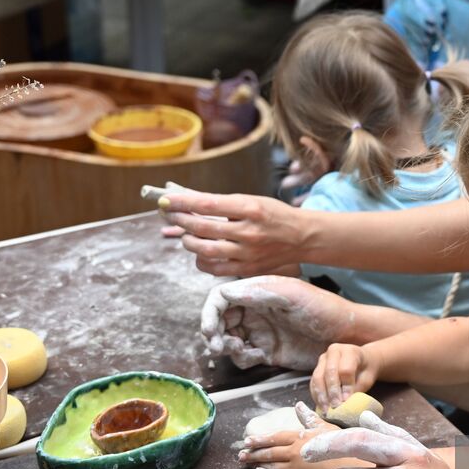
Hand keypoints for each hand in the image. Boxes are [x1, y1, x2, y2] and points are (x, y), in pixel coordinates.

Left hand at [163, 191, 311, 277]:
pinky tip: (201, 250)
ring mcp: (247, 253)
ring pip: (204, 249)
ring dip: (188, 240)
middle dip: (180, 219)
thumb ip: (221, 202)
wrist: (302, 237)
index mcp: (250, 209)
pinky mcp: (246, 269)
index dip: (183, 202)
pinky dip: (201, 259)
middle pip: (202, 228)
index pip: (208, 204)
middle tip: (169, 214)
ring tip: (186, 233)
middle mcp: (248, 232)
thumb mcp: (251, 200)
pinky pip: (213, 267)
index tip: (165, 200)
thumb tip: (188, 200)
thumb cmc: (275, 215)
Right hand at [200, 275, 360, 370]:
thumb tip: (224, 292)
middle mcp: (255, 310)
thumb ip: (259, 293)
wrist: (346, 336)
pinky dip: (244, 359)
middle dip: (214, 333)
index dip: (209, 312)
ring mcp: (260, 331)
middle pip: (220, 320)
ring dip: (227, 347)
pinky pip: (243, 356)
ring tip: (244, 350)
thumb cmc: (323, 308)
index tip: (209, 330)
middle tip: (218, 346)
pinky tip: (260, 357)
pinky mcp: (267, 351)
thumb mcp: (292, 296)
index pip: (221, 298)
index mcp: (258, 291)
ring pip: (228, 339)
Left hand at [240, 402, 341, 468]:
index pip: (274, 437)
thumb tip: (298, 406)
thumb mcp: (325, 428)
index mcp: (299, 437)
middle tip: (240, 454)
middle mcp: (294, 452)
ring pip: (272, 465)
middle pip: (269, 452)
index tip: (247, 440)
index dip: (259, 439)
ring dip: (257, 464)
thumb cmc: (341, 445)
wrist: (351, 468)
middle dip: (253, 452)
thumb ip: (309, 418)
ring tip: (246, 463)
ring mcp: (296, 468)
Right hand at [310, 342, 378, 411]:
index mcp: (350, 351)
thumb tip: (344, 403)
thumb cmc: (365, 371)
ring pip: (318, 376)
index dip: (345, 386)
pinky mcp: (317, 367)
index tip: (346, 400)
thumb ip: (355, 389)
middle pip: (329, 371)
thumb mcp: (366, 380)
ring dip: (321, 395)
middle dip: (332, 391)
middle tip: (335, 406)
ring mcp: (323, 358)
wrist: (361, 362)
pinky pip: (313, 382)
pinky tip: (321, 406)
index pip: (345, 369)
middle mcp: (334, 351)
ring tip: (327, 409)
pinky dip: (316, 395)